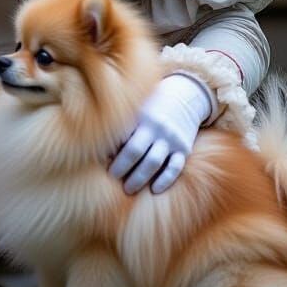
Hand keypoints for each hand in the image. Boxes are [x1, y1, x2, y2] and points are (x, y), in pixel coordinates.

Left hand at [109, 74, 211, 194]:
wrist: (185, 96)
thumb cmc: (152, 106)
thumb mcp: (136, 108)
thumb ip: (122, 126)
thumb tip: (103, 152)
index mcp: (140, 115)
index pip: (121, 135)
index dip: (109, 149)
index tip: (101, 160)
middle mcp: (156, 126)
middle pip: (134, 150)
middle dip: (121, 167)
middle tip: (112, 177)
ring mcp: (171, 138)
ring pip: (153, 162)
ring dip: (139, 178)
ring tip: (128, 189)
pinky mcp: (184, 148)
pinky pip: (175, 168)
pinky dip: (165, 180)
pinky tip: (154, 189)